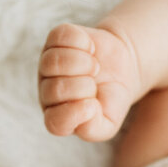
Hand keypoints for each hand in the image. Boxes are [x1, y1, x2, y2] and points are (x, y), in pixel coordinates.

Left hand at [38, 22, 140, 141]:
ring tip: (93, 67)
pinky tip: (89, 49)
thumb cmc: (110, 100)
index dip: (77, 113)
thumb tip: (85, 108)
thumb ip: (92, 129)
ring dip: (82, 63)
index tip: (95, 105)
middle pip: (55, 89)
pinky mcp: (54, 40)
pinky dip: (82, 42)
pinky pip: (60, 37)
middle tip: (95, 84)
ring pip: (53, 62)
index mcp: (56, 117)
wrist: (121, 69)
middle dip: (84, 86)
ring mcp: (47, 64)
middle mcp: (46, 92)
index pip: (55, 122)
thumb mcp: (107, 124)